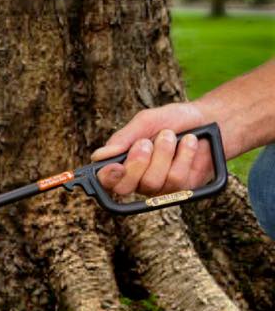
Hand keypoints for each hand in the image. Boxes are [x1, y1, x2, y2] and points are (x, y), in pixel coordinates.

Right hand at [91, 102, 215, 195]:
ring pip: (152, 182)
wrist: (211, 121)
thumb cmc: (174, 120)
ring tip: (173, 137)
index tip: (116, 166)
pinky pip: (176, 179)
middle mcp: (138, 181)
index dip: (107, 178)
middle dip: (137, 162)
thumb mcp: (146, 122)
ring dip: (164, 153)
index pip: (106, 181)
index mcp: (123, 164)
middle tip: (147, 142)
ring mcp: (160, 188)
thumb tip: (99, 156)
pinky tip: (190, 144)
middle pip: (126, 187)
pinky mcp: (181, 190)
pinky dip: (184, 155)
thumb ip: (123, 139)